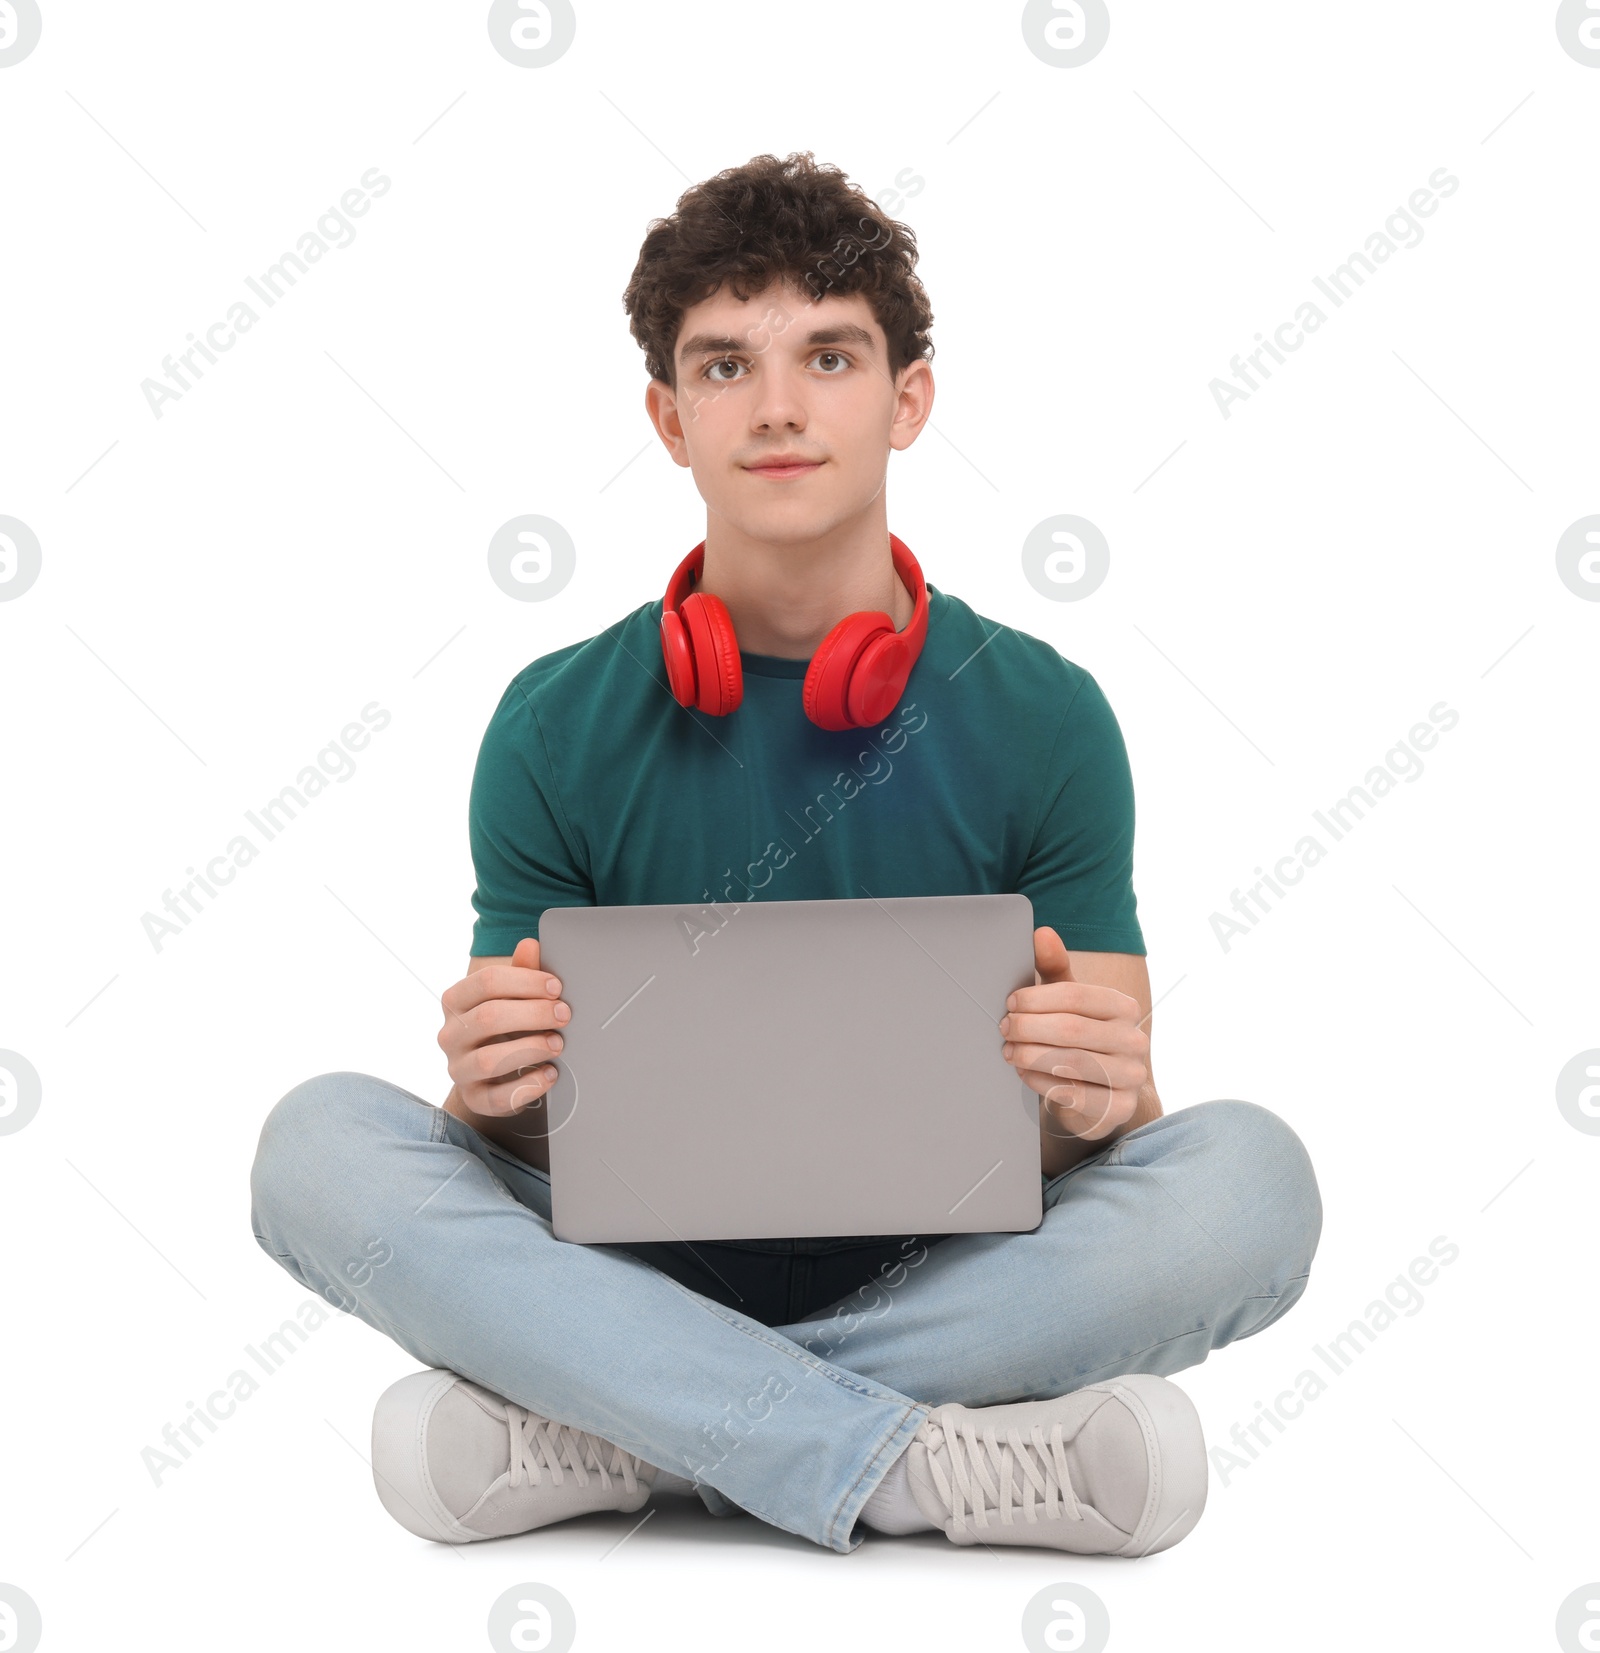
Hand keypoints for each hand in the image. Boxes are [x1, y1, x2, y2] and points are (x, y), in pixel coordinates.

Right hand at [437, 936, 571, 1119]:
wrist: (491, 1073)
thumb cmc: (505, 1025)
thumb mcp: (513, 995)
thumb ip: (522, 971)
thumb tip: (531, 944)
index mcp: (457, 1000)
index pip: (486, 981)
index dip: (526, 981)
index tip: (557, 986)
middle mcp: (450, 1034)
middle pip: (489, 1017)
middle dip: (534, 1014)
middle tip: (565, 1014)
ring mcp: (458, 1068)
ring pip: (490, 1060)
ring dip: (531, 1049)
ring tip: (558, 1044)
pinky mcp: (473, 1098)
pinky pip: (497, 1097)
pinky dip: (528, 1086)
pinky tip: (550, 1074)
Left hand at [998, 926, 1148, 1140]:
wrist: (1102, 1090)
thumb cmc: (1078, 1036)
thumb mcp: (1066, 1001)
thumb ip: (1054, 967)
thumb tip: (1041, 933)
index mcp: (1123, 1006)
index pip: (1075, 996)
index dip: (1036, 999)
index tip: (1010, 1003)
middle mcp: (1134, 1039)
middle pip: (1070, 1029)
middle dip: (1028, 1028)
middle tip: (1004, 1029)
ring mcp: (1131, 1074)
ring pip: (1071, 1062)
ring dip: (1030, 1055)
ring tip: (1009, 1051)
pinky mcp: (1120, 1106)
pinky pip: (1073, 1093)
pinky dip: (1041, 1082)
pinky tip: (1024, 1074)